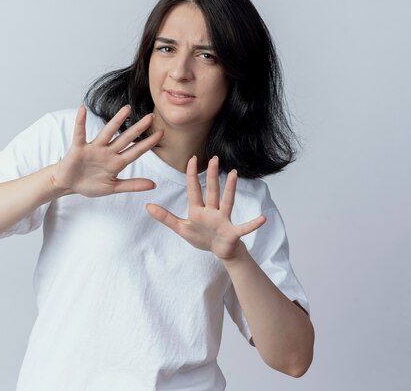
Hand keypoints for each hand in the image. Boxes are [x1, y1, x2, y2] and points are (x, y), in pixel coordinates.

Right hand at [52, 105, 163, 196]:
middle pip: (125, 138)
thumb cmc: (89, 184)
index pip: (136, 151)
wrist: (68, 185)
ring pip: (107, 133)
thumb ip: (132, 185)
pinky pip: (80, 133)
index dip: (148, 143)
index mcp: (116, 163)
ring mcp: (93, 149)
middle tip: (151, 116)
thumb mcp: (113, 187)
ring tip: (127, 109)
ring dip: (117, 121)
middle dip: (138, 128)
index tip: (162, 133)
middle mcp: (107, 152)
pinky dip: (80, 122)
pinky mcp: (79, 148)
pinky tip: (82, 109)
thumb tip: (154, 185)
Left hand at [146, 155, 266, 260]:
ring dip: (231, 189)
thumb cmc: (202, 237)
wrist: (220, 251)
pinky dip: (253, 224)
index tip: (191, 158)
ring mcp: (223, 220)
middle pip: (211, 190)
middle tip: (214, 158)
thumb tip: (147, 206)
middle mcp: (212, 211)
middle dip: (211, 175)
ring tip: (234, 174)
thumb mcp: (181, 229)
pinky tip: (262, 218)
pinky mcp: (232, 232)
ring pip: (227, 202)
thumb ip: (166, 217)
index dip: (191, 175)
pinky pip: (244, 227)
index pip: (193, 189)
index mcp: (198, 210)